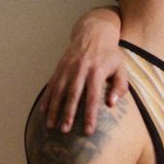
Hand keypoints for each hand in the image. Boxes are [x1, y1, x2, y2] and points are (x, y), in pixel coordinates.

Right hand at [40, 9, 126, 134]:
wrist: (93, 33)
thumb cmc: (110, 56)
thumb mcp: (121, 68)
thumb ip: (120, 86)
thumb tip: (112, 103)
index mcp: (97, 71)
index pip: (93, 97)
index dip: (90, 115)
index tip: (88, 130)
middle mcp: (80, 69)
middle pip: (73, 95)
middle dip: (68, 114)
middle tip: (65, 130)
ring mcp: (68, 68)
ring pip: (59, 90)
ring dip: (54, 108)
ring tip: (51, 125)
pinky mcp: (60, 67)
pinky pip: (51, 85)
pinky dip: (47, 98)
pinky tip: (43, 112)